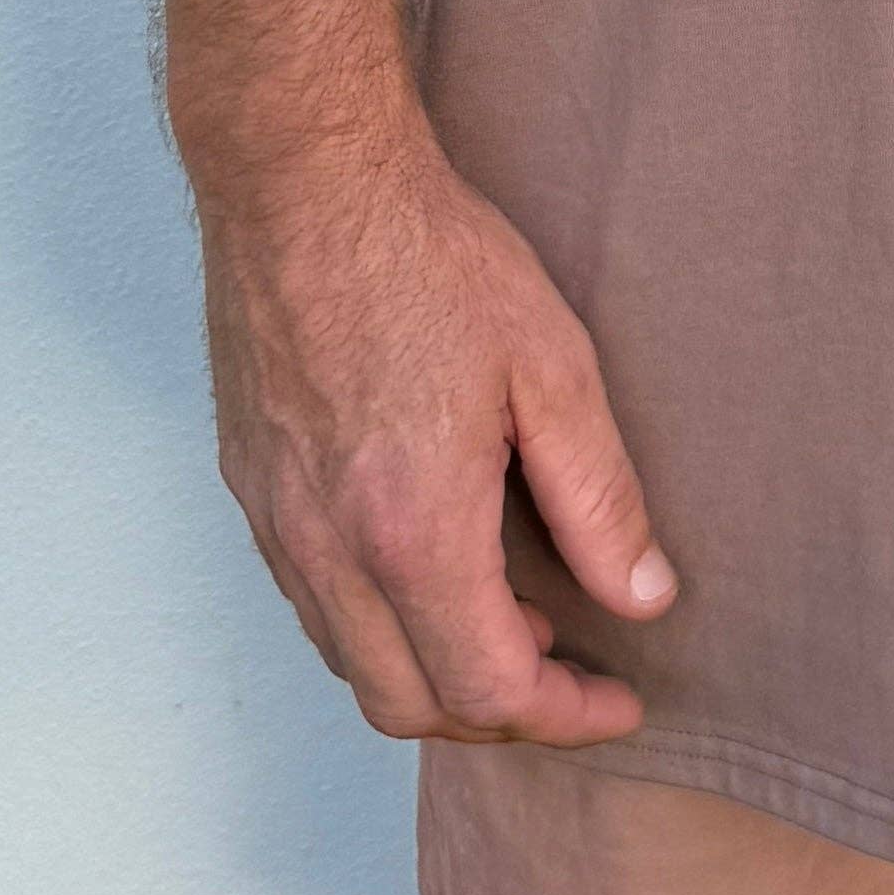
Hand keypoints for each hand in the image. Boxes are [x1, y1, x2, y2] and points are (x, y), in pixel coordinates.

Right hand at [197, 109, 675, 745]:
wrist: (303, 177)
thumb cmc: (430, 257)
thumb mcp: (552, 366)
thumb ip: (598, 497)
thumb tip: (642, 598)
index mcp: (412, 531)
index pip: (489, 690)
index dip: (564, 716)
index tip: (617, 700)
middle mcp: (330, 551)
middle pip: (410, 707)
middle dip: (497, 713)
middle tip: (568, 668)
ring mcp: (277, 524)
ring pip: (351, 664)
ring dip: (432, 672)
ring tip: (509, 612)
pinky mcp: (250, 487)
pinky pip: (313, 605)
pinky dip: (376, 623)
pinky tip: (427, 563)